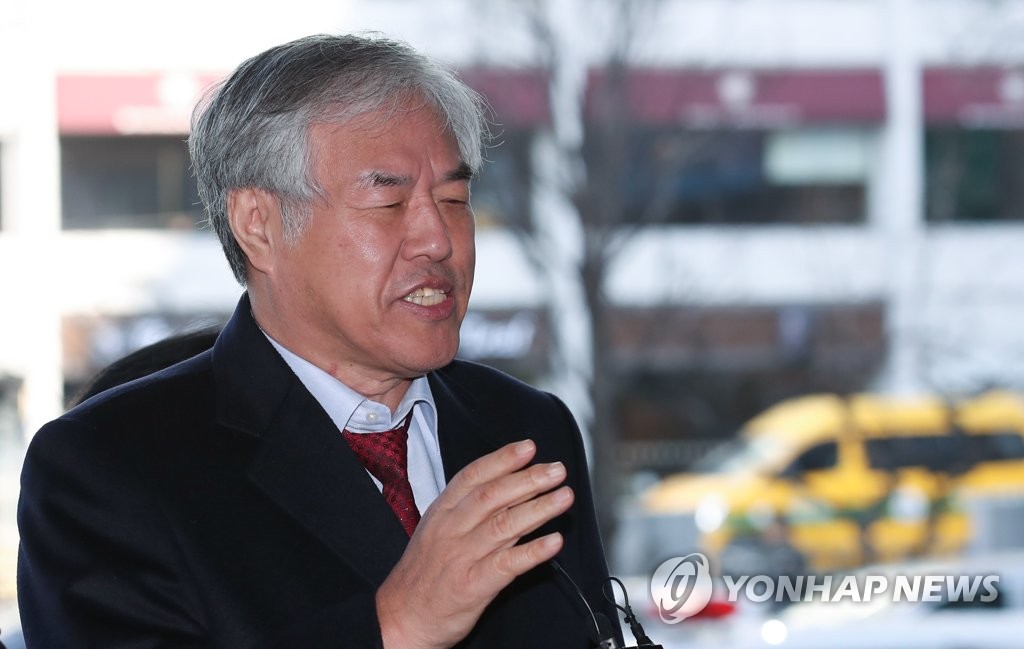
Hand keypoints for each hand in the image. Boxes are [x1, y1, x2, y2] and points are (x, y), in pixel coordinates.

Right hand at [375, 439, 572, 648]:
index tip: (528, 448)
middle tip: (557, 470)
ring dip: (539, 508)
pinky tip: (554, 542)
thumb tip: (510, 490)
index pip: (473, 476)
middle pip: (493, 496)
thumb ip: (469, 512)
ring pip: (505, 525)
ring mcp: (462, 557)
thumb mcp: (435, 532)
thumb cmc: (422, 575)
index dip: (503, 460)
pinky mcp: (473, 586)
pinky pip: (507, 564)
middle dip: (529, 479)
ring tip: (564, 497)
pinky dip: (533, 552)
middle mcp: (451, 530)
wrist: (400, 619)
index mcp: (441, 513)